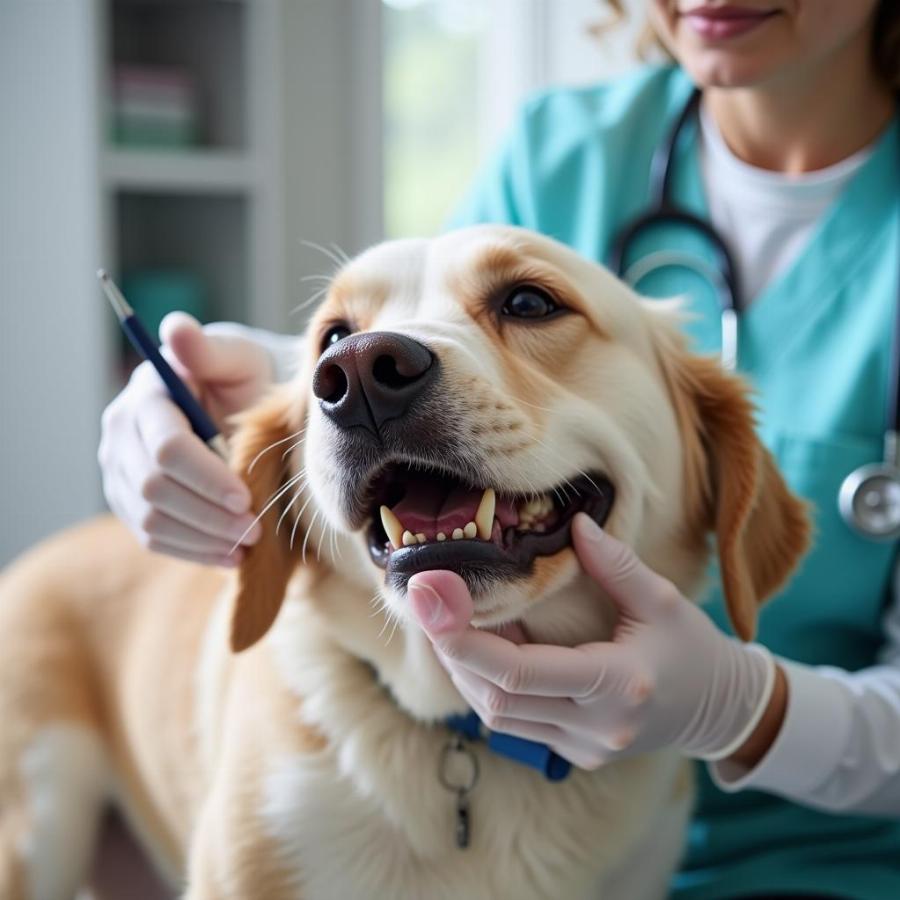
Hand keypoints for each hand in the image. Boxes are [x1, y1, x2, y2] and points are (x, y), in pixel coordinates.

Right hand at [98, 313, 272, 565]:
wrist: (240, 405)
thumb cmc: (243, 377)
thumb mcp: (238, 357)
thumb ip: (210, 349)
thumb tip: (176, 328)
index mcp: (147, 396)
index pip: (166, 448)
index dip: (206, 478)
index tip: (245, 498)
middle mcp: (121, 435)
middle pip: (156, 490)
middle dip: (208, 515)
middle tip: (255, 529)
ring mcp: (121, 472)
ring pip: (152, 520)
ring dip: (203, 539)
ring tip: (247, 545)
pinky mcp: (131, 502)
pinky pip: (154, 537)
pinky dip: (193, 551)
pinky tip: (231, 557)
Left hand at [408, 513, 776, 768]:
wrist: (718, 709)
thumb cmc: (691, 648)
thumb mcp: (662, 599)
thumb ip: (616, 563)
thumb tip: (575, 523)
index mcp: (619, 685)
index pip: (522, 672)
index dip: (466, 640)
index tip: (431, 602)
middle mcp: (596, 726)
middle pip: (497, 698)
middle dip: (453, 650)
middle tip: (427, 602)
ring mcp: (583, 747)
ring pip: (497, 716)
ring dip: (465, 669)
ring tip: (448, 621)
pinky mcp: (574, 754)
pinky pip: (513, 723)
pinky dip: (488, 686)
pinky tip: (481, 650)